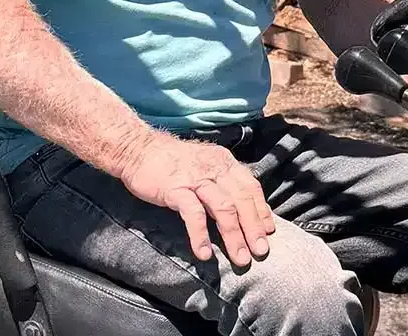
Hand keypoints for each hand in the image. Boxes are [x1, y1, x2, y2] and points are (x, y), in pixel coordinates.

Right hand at [119, 133, 274, 266]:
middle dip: (253, 228)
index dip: (262, 210)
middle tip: (261, 252)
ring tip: (240, 258)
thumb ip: (222, 180)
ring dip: (234, 235)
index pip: (251, 186)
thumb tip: (241, 207)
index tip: (269, 232)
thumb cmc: (173, 161)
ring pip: (223, 208)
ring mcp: (195, 178)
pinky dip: (201, 234)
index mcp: (223, 161)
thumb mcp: (204, 163)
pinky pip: (193, 214)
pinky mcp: (176, 189)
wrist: (138, 149)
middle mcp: (214, 168)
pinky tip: (204, 253)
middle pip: (241, 200)